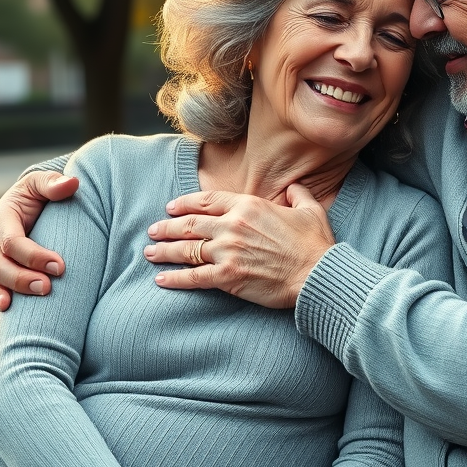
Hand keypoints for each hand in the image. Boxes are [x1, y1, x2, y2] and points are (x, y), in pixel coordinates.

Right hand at [0, 171, 78, 309]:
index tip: (60, 266)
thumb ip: (53, 183)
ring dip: (12, 291)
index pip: (13, 242)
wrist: (28, 204)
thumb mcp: (41, 183)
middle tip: (47, 288)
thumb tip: (72, 183)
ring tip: (32, 300)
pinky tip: (8, 309)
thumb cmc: (37, 194)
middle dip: (22, 279)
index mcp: (1, 218)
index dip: (34, 257)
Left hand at [144, 184, 335, 308]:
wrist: (316, 274)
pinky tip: (161, 279)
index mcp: (248, 206)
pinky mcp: (227, 277)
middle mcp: (232, 226)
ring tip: (150, 252)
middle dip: (167, 227)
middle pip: (189, 224)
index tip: (171, 207)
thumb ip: (297, 194)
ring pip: (186, 249)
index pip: (206, 201)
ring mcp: (227, 252)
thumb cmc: (315, 244)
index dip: (185, 203)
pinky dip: (175, 278)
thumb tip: (294, 187)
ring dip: (164, 250)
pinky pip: (193, 277)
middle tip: (153, 231)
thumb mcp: (310, 209)